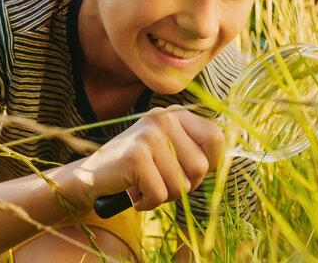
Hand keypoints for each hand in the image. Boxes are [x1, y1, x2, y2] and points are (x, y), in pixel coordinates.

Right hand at [79, 105, 223, 210]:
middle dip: (184, 185)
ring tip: (144, 185)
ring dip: (164, 196)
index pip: (216, 137)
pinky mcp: (136, 156)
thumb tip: (227, 161)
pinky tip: (134, 194)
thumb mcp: (169, 150)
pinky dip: (148, 203)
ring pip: (181, 185)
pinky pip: (160, 194)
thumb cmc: (137, 168)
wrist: (90, 175)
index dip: (211, 163)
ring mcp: (149, 135)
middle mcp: (164, 118)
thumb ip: (196, 150)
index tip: (190, 172)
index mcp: (176, 114)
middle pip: (201, 167)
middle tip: (160, 182)